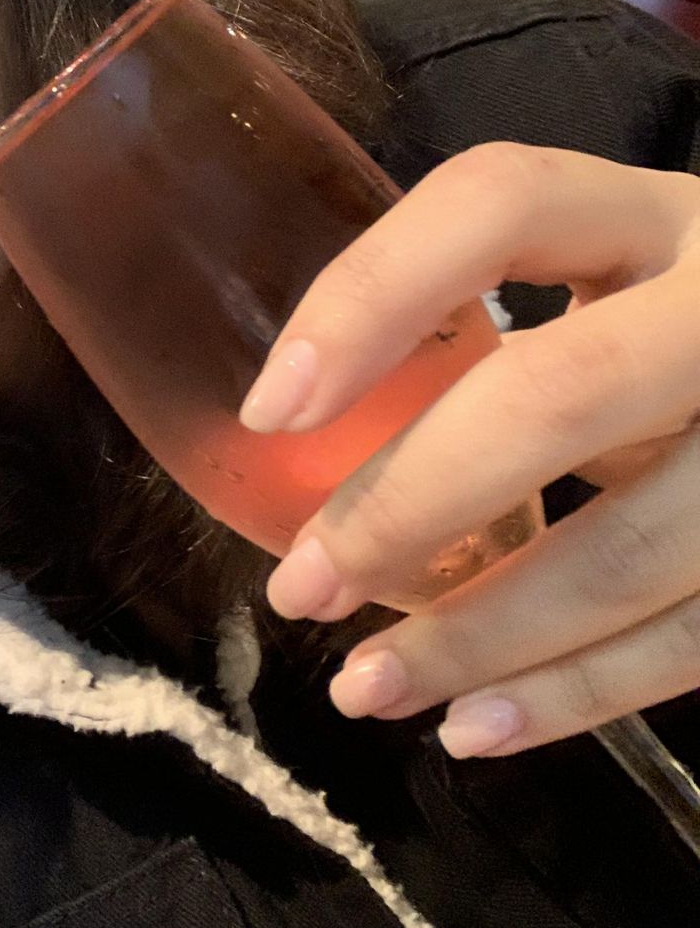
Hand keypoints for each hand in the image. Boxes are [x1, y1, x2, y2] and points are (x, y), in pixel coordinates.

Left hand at [240, 142, 699, 757]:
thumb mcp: (614, 291)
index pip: (501, 203)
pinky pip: (694, 638)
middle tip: (301, 588)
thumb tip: (302, 429)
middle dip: (407, 504)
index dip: (373, 297)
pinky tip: (476, 725)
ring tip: (363, 688)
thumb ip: (492, 327)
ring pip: (627, 547)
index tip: (271, 410)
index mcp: (654, 217)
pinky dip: (577, 694)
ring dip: (478, 636)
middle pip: (557, 394)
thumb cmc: (687, 334)